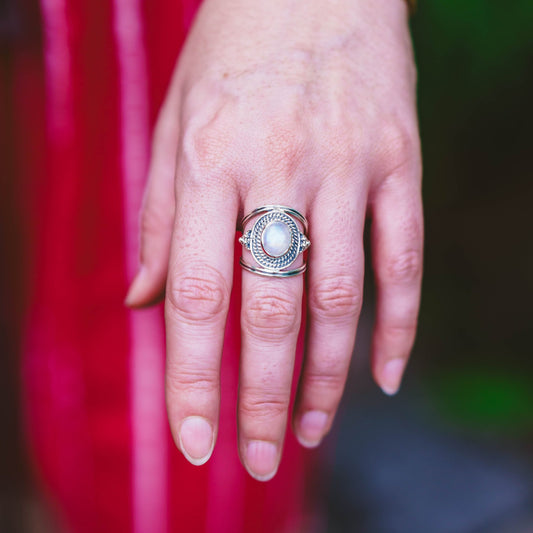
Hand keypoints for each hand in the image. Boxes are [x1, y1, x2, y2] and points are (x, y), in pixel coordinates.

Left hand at [126, 0, 422, 480]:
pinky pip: (403, 257)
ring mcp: (347, 163)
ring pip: (340, 296)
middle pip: (271, 310)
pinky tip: (384, 376)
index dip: (194, 376)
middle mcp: (279, 166)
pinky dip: (399, 325)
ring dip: (328, 377)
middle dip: (262, 398)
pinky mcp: (399, 159)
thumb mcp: (174, 122)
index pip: (198, 292)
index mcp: (209, 158)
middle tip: (259, 458)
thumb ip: (159, 218)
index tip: (195, 438)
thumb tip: (143, 304)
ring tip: (314, 430)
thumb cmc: (232, 54)